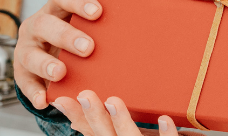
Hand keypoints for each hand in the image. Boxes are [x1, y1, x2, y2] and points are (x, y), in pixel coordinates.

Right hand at [14, 0, 102, 108]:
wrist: (56, 60)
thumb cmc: (82, 38)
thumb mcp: (90, 28)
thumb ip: (106, 26)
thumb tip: (143, 27)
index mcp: (57, 8)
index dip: (78, 1)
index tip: (98, 12)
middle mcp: (38, 25)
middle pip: (45, 24)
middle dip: (66, 36)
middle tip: (88, 48)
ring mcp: (27, 48)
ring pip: (29, 53)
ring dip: (46, 64)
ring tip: (61, 72)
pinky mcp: (22, 72)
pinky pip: (25, 82)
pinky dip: (34, 91)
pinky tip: (44, 99)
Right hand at [51, 92, 201, 135]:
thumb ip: (104, 132)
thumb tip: (76, 121)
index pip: (91, 132)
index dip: (77, 117)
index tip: (62, 100)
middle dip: (95, 117)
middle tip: (85, 95)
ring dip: (123, 121)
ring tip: (114, 101)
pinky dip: (166, 134)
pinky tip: (164, 120)